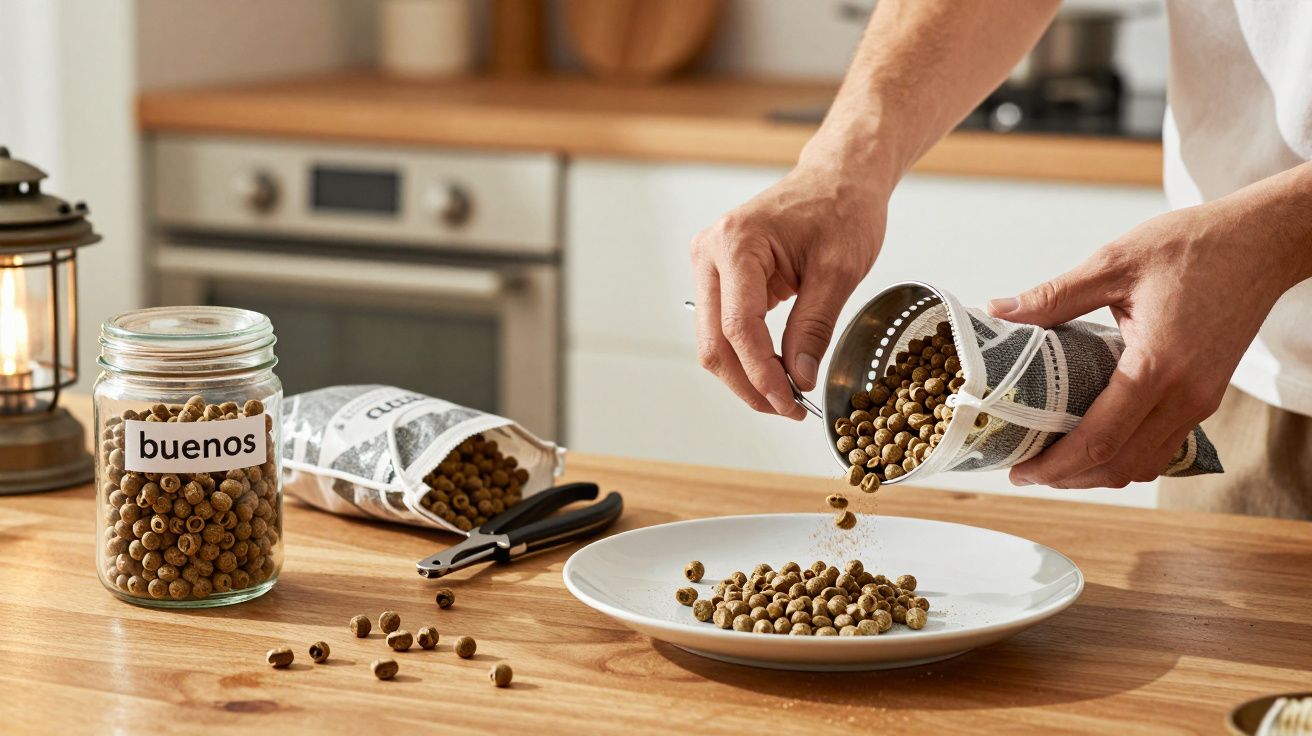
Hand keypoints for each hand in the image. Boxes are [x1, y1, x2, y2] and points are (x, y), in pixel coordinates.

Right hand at [690, 164, 887, 418]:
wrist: (837, 178)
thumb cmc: (841, 207)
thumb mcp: (839, 271)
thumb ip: (814, 328)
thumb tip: (800, 379)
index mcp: (736, 243)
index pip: (738, 327)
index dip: (762, 374)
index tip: (791, 404)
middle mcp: (710, 253)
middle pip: (714, 342)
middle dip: (749, 384)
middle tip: (788, 409)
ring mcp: (708, 265)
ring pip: (714, 341)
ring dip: (746, 374)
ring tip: (786, 394)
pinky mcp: (718, 277)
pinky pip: (724, 328)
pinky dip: (749, 355)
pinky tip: (778, 370)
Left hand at [987, 201, 1299, 488]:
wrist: (1261, 242)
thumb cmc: (1193, 246)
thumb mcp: (1114, 262)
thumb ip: (1054, 296)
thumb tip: (998, 310)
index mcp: (1158, 365)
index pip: (1100, 440)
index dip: (1055, 465)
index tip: (1018, 471)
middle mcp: (1186, 394)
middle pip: (1121, 466)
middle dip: (1069, 478)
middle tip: (1026, 472)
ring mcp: (1202, 400)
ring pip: (1145, 464)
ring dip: (1098, 473)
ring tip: (1054, 462)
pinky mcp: (1208, 397)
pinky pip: (1163, 446)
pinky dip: (1126, 456)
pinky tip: (1095, 442)